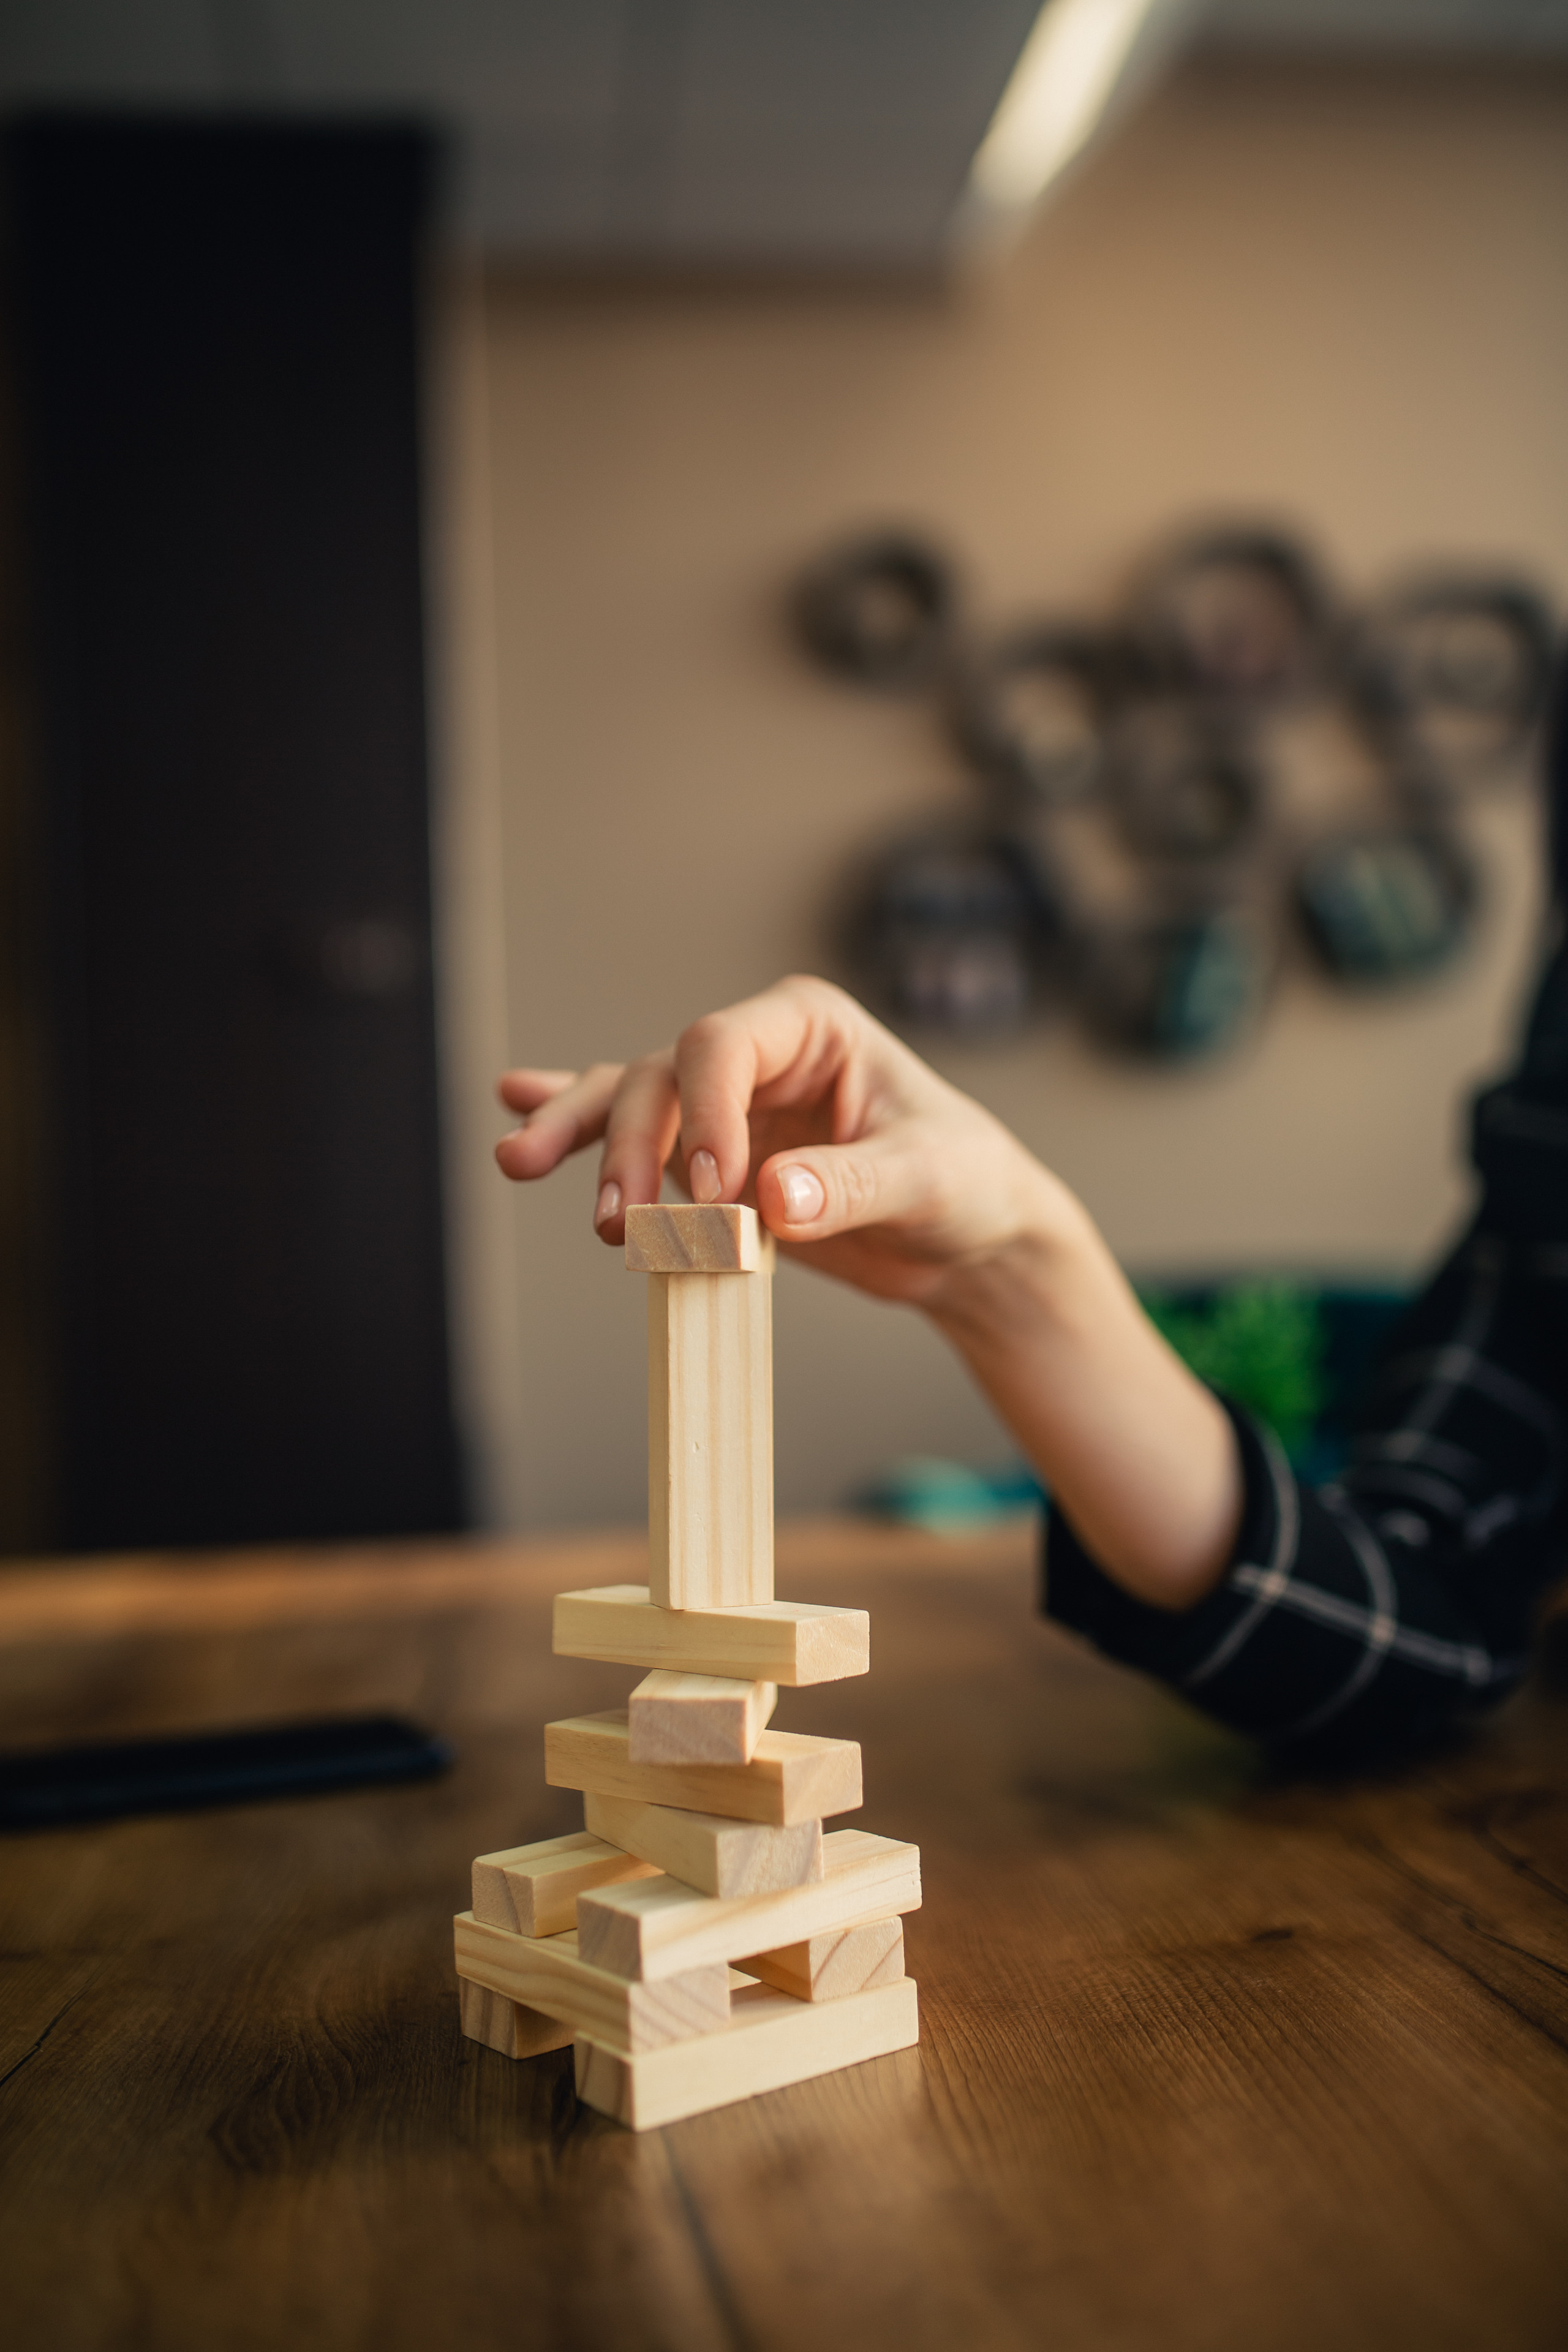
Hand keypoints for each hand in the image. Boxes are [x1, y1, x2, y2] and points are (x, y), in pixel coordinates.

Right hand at [497, 973, 1240, 1603]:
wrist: (970, 1239)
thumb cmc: (965, 1185)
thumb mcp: (927, 1181)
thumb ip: (851, 1188)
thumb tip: (772, 1200)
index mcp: (809, 1027)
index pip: (721, 1045)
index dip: (703, 1112)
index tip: (716, 1193)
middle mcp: (757, 1056)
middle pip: (662, 1078)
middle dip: (631, 1145)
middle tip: (619, 1223)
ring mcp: (727, 1107)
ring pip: (633, 1103)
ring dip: (582, 1138)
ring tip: (517, 1162)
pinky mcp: (712, 1161)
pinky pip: (638, 1139)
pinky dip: (584, 1132)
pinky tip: (518, 1120)